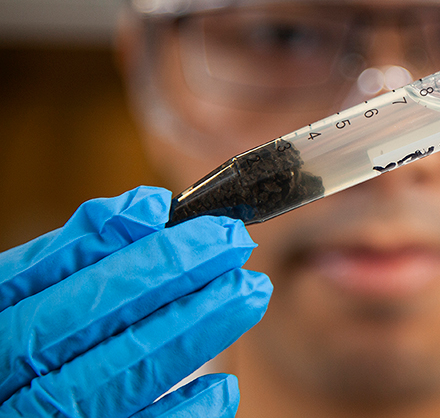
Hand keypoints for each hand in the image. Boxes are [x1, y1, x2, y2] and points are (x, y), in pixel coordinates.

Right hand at [0, 186, 271, 416]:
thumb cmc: (43, 342)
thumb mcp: (38, 291)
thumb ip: (82, 252)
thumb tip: (149, 208)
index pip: (46, 275)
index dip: (111, 241)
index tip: (171, 210)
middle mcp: (7, 378)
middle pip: (89, 320)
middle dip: (168, 273)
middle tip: (232, 243)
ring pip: (121, 375)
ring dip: (193, 329)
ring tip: (249, 292)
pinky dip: (184, 410)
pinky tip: (226, 384)